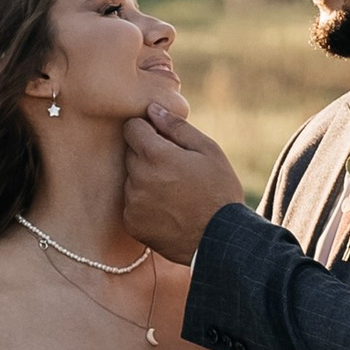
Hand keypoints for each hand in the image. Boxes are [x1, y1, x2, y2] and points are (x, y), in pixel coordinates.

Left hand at [123, 107, 247, 260]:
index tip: (163, 139)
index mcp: (155, 155)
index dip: (147, 129)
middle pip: (130, 153)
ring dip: (145, 179)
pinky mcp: (131, 223)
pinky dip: (144, 203)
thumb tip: (152, 110)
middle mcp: (138, 177)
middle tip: (175, 169)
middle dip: (147, 155)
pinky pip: (131, 204)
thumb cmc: (219, 190)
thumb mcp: (208, 151)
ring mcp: (132, 202)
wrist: (219, 239)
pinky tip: (167, 209)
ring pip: (131, 179)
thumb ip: (177, 127)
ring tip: (174, 192)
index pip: (131, 127)